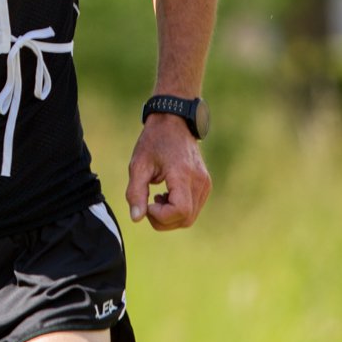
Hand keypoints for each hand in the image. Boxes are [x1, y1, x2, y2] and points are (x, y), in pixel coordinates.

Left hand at [125, 115, 210, 230]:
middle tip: (147, 204)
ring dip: (170, 216)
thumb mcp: (138, 165)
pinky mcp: (205, 184)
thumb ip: (136, 192)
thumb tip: (136, 218)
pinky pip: (194, 208)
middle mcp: (199, 181)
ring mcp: (205, 184)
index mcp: (182, 174)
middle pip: (186, 219)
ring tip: (156, 197)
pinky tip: (166, 195)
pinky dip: (178, 210)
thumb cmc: (154, 141)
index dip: (161, 216)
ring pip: (190, 217)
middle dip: (163, 220)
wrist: (174, 121)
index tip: (147, 204)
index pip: (180, 211)